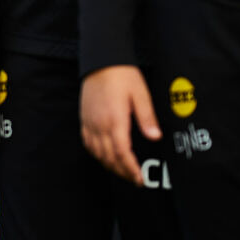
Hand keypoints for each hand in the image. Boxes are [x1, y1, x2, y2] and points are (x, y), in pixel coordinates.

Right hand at [80, 65, 159, 184]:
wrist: (101, 60)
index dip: (130, 169)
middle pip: (108, 157)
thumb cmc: (122, 75)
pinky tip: (104, 156)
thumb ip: (146, 117)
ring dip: (109, 165)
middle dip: (121, 171)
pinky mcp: (84, 118)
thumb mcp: (140, 94)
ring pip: (96, 152)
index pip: (121, 152)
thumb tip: (155, 136)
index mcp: (115, 120)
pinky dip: (96, 154)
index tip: (139, 179)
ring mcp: (89, 122)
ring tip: (122, 171)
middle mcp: (99, 124)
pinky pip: (87, 142)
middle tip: (134, 180)